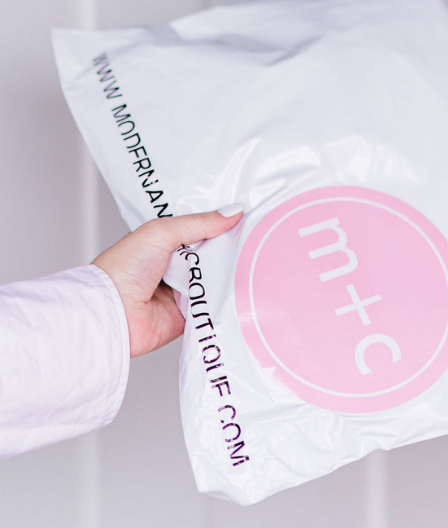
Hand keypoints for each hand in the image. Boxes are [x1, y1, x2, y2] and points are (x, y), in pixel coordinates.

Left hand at [93, 208, 243, 357]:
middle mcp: (175, 265)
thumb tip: (234, 212)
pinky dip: (225, 298)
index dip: (223, 224)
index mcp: (166, 242)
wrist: (109, 314)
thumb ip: (199, 223)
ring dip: (230, 272)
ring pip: (217, 278)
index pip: (202, 229)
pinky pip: (213, 304)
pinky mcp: (188, 315)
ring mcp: (182, 290)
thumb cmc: (124, 268)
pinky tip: (244, 287)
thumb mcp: (162, 232)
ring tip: (256, 260)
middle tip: (258, 237)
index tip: (249, 215)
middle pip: (214, 254)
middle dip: (231, 248)